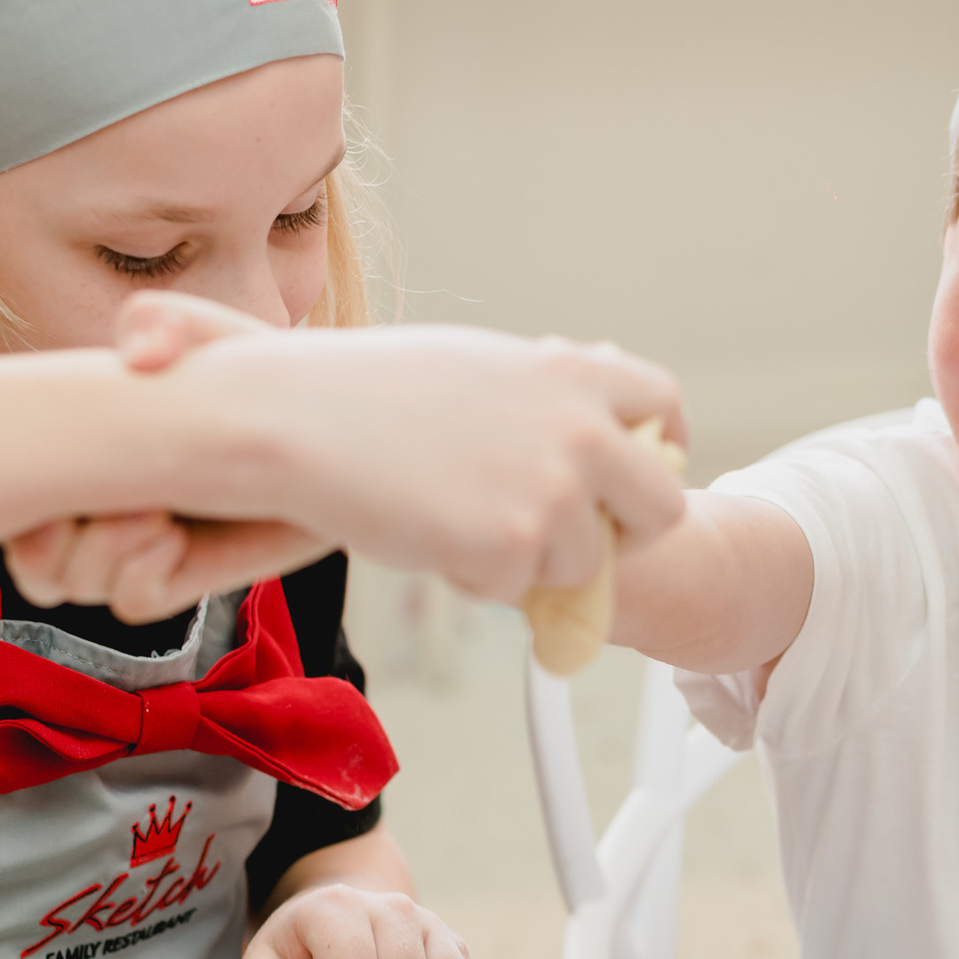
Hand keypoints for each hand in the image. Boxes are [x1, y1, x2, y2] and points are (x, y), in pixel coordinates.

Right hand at [4, 298, 328, 618]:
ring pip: (72, 582)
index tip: (35, 480)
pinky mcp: (177, 578)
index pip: (4, 501)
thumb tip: (136, 354)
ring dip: (102, 549)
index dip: (3, 505)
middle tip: (94, 505)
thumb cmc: (248, 373)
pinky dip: (141, 571)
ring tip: (155, 506)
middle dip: (40, 546)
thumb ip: (160, 320)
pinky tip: (175, 534)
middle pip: (30, 565)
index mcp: (76, 455)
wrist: (313, 425)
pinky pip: (130, 601)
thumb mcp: (203, 335)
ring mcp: (136, 548)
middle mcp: (96, 508)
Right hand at [116, 290, 688, 603]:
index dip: (662, 445)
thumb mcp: (476, 367)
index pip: (663, 404)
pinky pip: (518, 590)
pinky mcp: (513, 547)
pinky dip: (476, 578)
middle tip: (573, 540)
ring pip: (583, 564)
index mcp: (569, 373)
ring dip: (530, 560)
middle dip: (627, 532)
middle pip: (662, 505)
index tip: (644, 468)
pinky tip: (426, 533)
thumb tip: (582, 429)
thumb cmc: (364, 390)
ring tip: (455, 518)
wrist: (295, 420)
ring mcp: (552, 491)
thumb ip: (542, 398)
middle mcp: (579, 428)